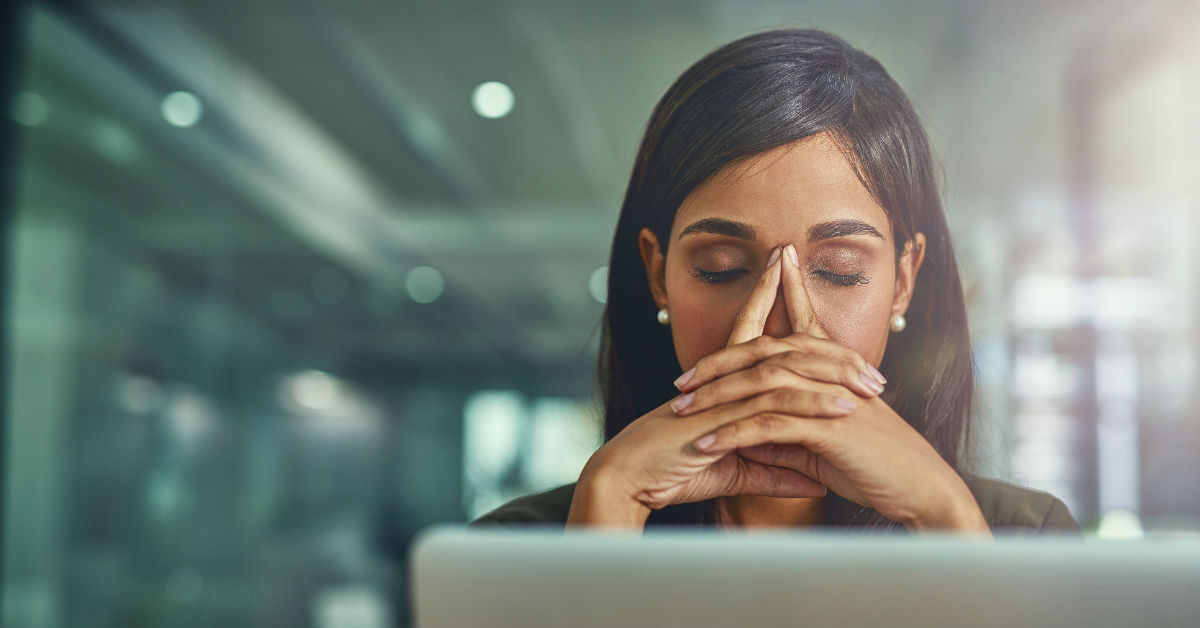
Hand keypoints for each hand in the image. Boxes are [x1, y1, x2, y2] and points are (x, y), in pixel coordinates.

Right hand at [568, 246, 879, 527]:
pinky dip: (809, 408)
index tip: (792, 279)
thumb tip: (816, 479)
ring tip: (870, 383)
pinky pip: (773, 410)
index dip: (772, 304)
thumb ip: (777, 471)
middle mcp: (723, 382)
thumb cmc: (671, 472)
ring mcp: (722, 397)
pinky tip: (841, 409)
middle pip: (778, 345)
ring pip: (784, 374)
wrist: (628, 480)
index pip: (753, 336)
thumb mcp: (735, 471)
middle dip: (818, 336)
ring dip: (830, 375)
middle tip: (862, 352)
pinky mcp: (721, 420)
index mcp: (722, 385)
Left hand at [673, 246, 987, 531]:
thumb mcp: (824, 447)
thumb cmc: (878, 468)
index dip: (770, 306)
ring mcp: (830, 397)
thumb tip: (747, 435)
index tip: (727, 316)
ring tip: (680, 411)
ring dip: (715, 398)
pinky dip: (733, 433)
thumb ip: (788, 434)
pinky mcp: (828, 427)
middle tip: (680, 380)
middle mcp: (831, 374)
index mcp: (834, 371)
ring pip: (760, 384)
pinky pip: (769, 424)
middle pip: (763, 352)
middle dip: (716, 363)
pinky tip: (705, 444)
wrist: (923, 490)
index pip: (794, 331)